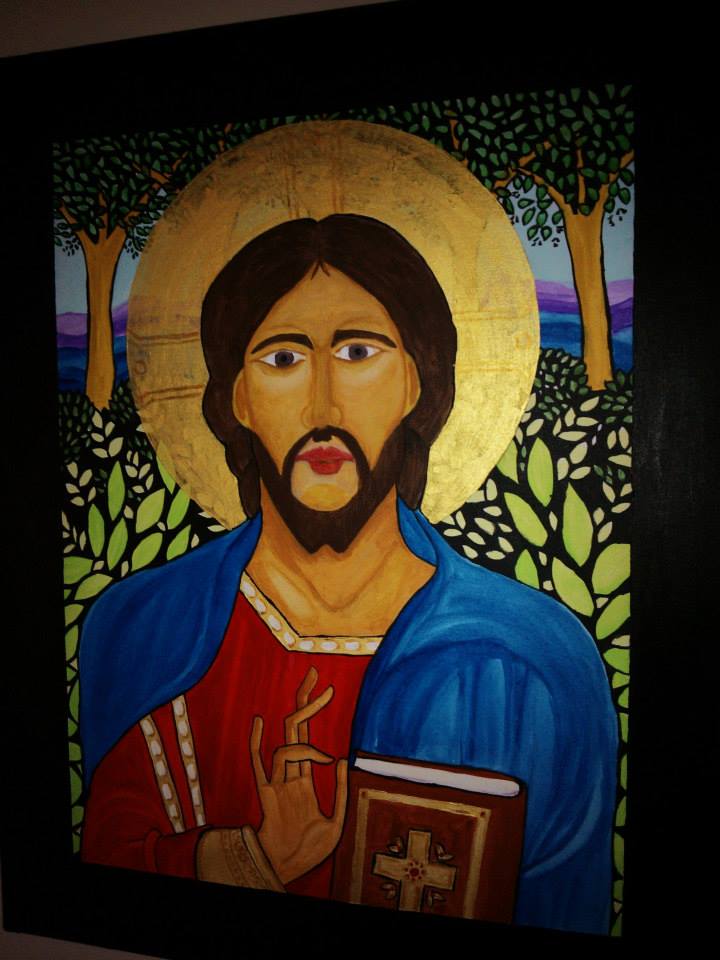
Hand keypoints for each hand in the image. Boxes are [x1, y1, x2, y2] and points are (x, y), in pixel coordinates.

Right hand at [251, 667, 347, 884]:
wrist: (287, 871)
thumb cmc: (309, 852)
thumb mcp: (336, 822)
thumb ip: (340, 791)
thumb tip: (342, 758)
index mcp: (304, 781)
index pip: (308, 736)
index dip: (315, 711)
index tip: (327, 689)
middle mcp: (289, 776)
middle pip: (296, 727)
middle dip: (305, 700)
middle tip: (314, 671)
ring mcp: (277, 783)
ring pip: (287, 746)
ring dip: (304, 736)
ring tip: (320, 736)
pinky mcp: (268, 796)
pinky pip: (260, 765)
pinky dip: (257, 743)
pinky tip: (259, 722)